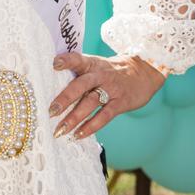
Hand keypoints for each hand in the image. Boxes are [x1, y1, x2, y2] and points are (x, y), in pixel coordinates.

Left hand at [48, 51, 166, 140]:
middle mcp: (100, 75)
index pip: (78, 59)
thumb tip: (53, 85)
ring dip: (74, 118)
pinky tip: (78, 135)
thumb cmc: (112, 71)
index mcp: (92, 63)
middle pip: (81, 85)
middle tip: (51, 111)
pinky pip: (104, 116)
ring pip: (91, 103)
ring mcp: (111, 89)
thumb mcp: (97, 65)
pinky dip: (90, 127)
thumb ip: (80, 73)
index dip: (67, 60)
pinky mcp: (121, 103)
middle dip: (65, 98)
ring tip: (60, 130)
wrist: (144, 71)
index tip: (54, 64)